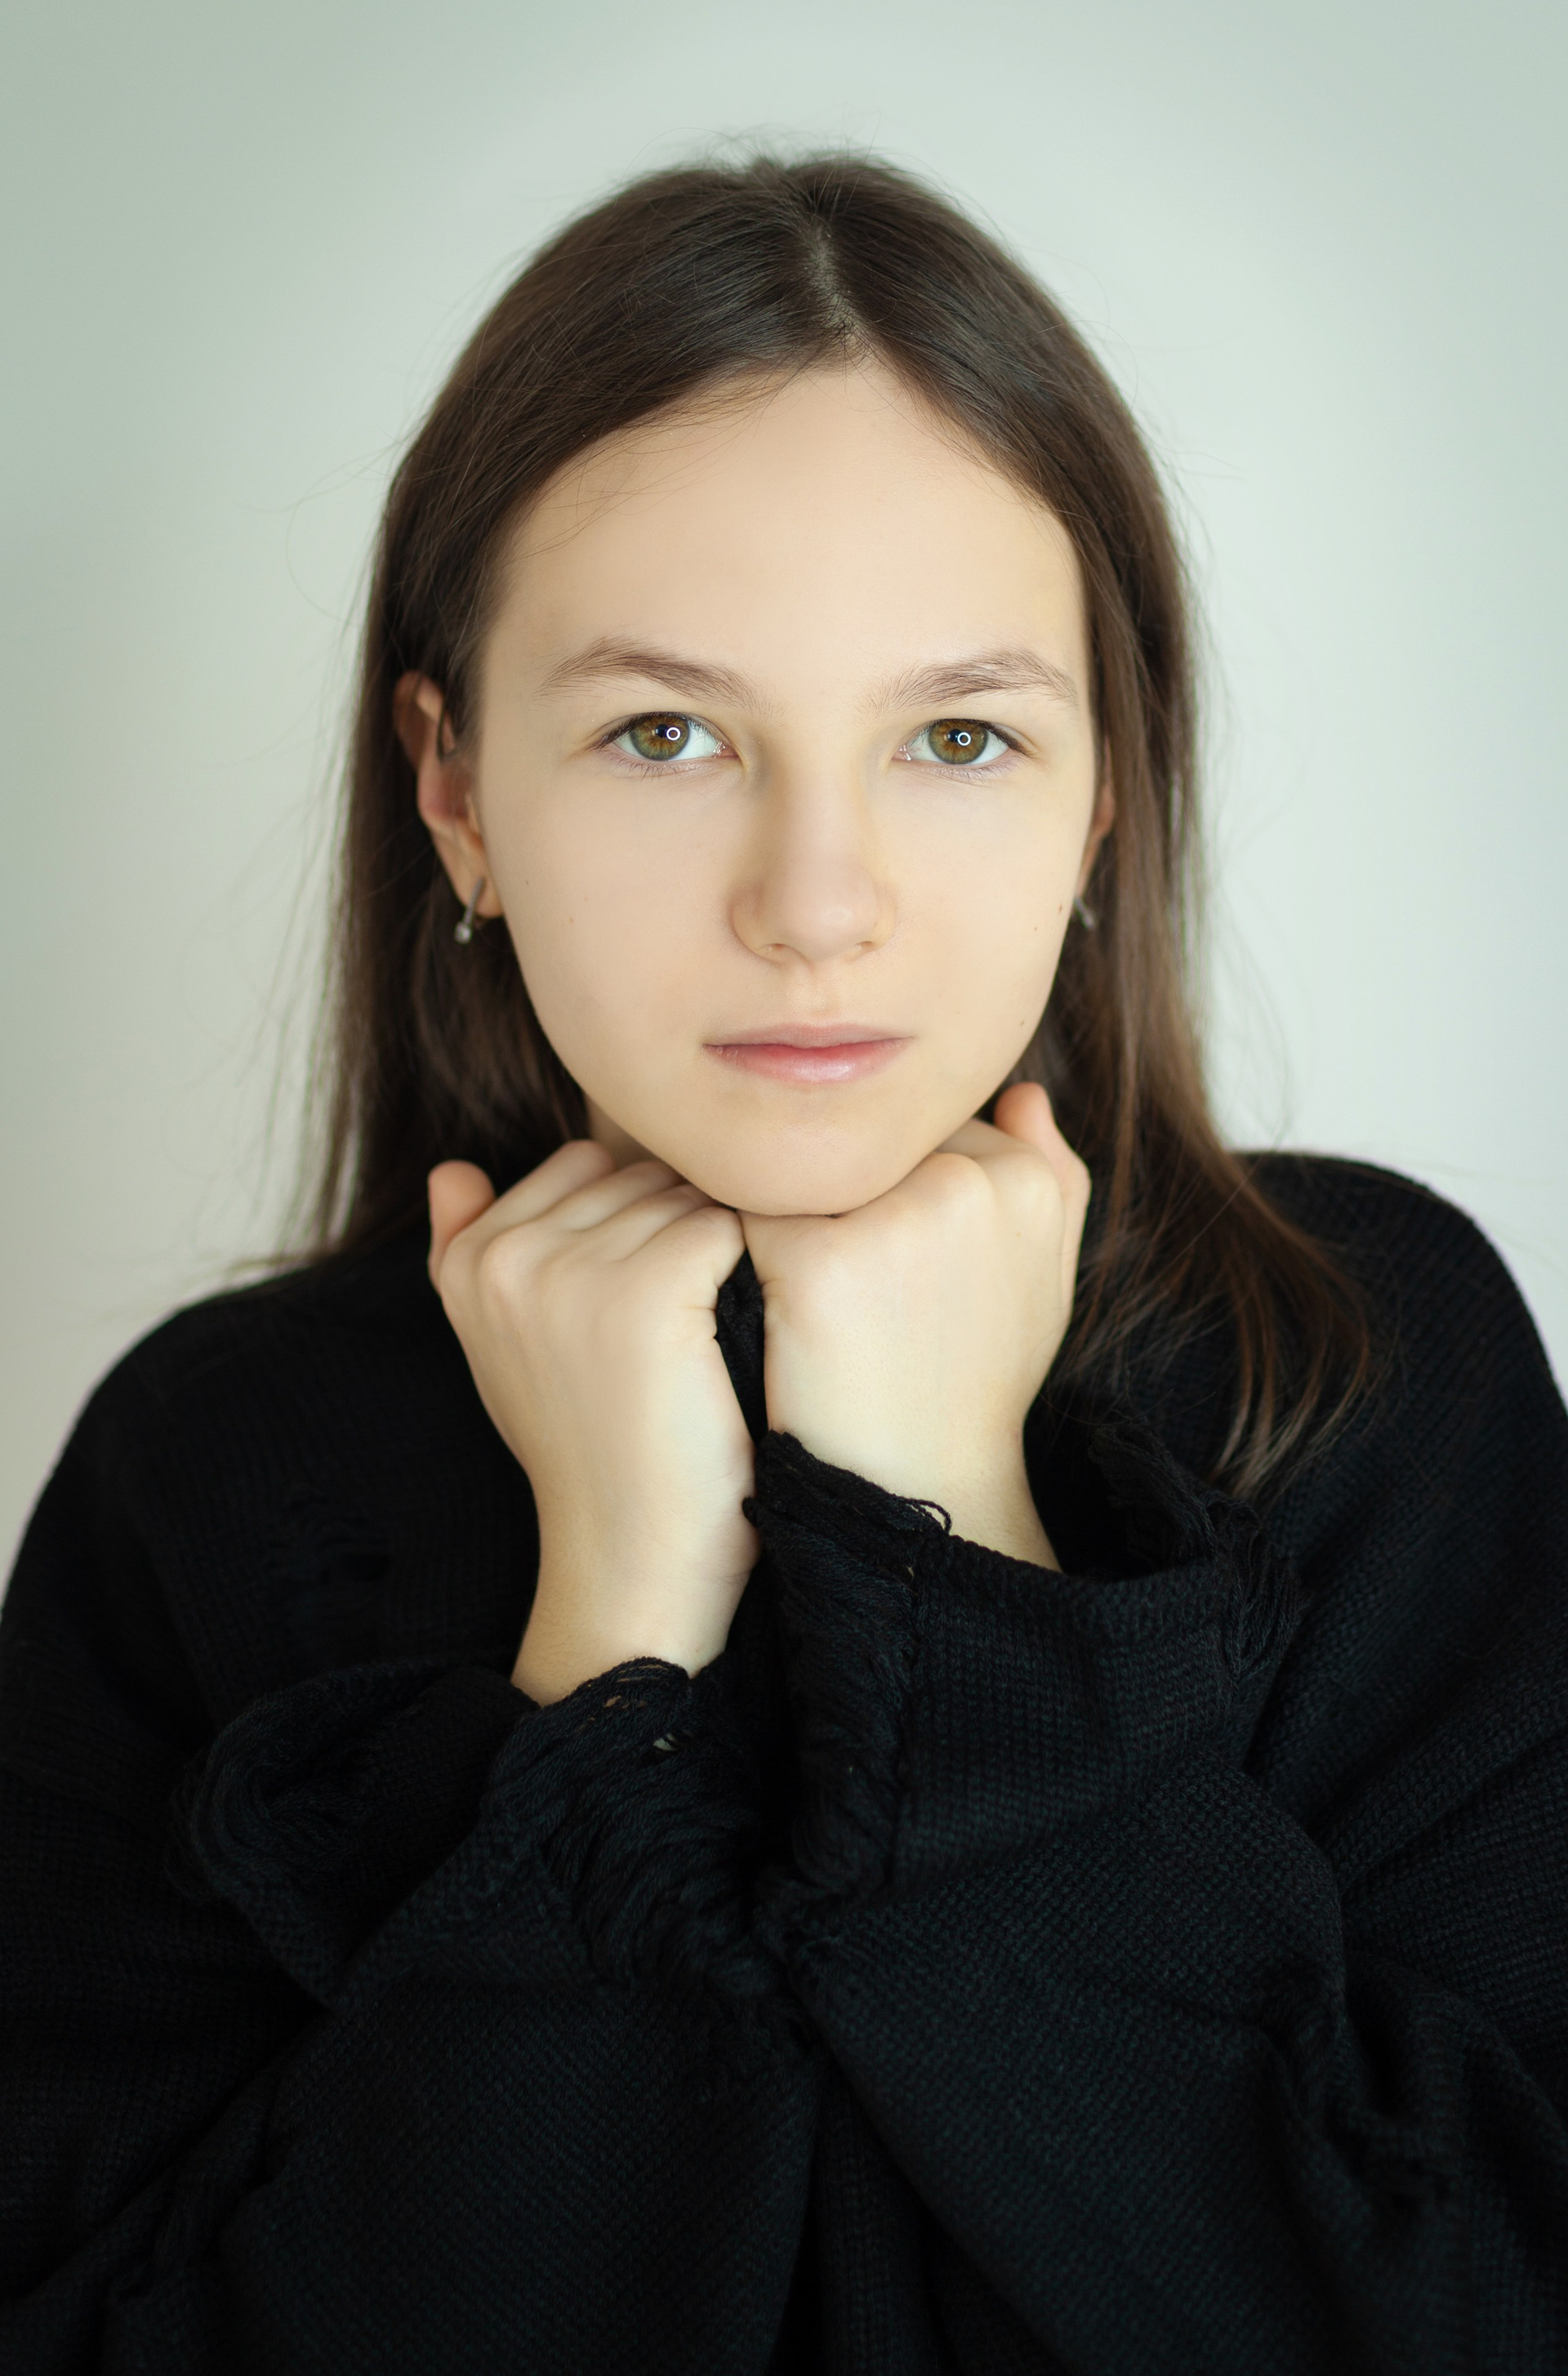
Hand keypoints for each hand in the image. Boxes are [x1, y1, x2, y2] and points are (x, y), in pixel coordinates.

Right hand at [428, 1145, 756, 1703]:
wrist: (629, 1554)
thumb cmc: (590, 1449)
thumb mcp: (507, 1348)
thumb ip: (470, 1251)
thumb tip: (450, 1169)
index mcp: (470, 1261)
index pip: (586, 1164)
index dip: (634, 1227)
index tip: (636, 1314)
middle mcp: (506, 1256)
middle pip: (641, 1174)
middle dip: (677, 1234)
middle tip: (677, 1338)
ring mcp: (570, 1273)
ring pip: (686, 1198)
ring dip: (716, 1258)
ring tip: (698, 1346)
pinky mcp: (643, 1296)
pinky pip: (724, 1231)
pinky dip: (747, 1278)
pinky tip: (727, 1345)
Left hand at [740, 1084, 1088, 1566]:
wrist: (917, 1488)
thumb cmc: (973, 1383)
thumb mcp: (1043, 1281)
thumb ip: (1052, 1176)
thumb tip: (1021, 1092)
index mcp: (1027, 1179)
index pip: (927, 1126)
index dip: (895, 1186)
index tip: (890, 1258)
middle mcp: (970, 1181)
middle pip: (865, 1140)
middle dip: (844, 1188)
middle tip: (843, 1276)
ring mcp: (894, 1214)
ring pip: (808, 1164)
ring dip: (790, 1208)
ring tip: (803, 1286)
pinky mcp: (819, 1254)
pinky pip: (750, 1208)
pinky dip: (745, 1248)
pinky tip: (767, 1302)